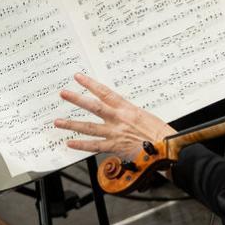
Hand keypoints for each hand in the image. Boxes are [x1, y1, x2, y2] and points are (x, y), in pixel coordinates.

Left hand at [55, 73, 174, 158]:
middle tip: (63, 93)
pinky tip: (69, 142)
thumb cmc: (159, 132)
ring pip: (89, 127)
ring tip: (58, 121)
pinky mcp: (114, 147)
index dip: (90, 84)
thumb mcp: (144, 116)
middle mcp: (119, 119)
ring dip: (72, 124)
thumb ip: (128, 114)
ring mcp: (115, 133)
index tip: (79, 77)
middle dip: (77, 99)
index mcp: (127, 108)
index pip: (105, 92)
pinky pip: (94, 146)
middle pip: (93, 106)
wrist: (166, 147)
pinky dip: (81, 145)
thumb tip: (118, 112)